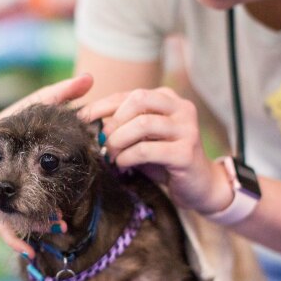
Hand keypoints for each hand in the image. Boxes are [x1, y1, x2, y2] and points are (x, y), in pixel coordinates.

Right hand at [0, 75, 90, 257]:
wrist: (46, 132)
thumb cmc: (42, 116)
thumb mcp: (50, 102)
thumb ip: (65, 92)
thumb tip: (88, 78)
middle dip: (4, 209)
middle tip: (21, 217)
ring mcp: (6, 188)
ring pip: (2, 215)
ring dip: (16, 229)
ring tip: (35, 236)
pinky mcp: (17, 204)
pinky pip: (13, 225)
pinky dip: (20, 239)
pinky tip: (30, 252)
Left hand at [81, 87, 231, 212]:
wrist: (198, 186)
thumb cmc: (163, 159)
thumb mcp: (141, 137)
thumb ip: (122, 125)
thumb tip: (88, 121)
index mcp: (168, 99)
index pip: (128, 95)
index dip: (101, 106)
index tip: (82, 119)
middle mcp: (181, 108)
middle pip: (138, 100)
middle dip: (114, 121)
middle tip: (103, 141)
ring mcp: (187, 129)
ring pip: (142, 124)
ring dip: (119, 141)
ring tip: (111, 155)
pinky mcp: (186, 153)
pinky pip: (146, 150)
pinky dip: (127, 157)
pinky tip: (122, 164)